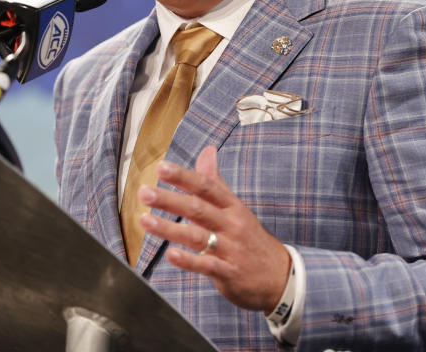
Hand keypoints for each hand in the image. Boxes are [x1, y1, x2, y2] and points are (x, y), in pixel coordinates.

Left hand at [138, 146, 290, 312]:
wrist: (280, 276)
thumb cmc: (250, 237)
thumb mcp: (236, 207)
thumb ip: (216, 181)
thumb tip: (207, 150)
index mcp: (232, 206)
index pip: (206, 187)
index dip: (183, 176)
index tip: (161, 167)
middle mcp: (230, 224)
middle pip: (198, 209)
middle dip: (169, 200)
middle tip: (145, 192)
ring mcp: (230, 249)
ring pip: (197, 236)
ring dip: (169, 228)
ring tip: (145, 221)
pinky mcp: (228, 273)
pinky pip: (206, 265)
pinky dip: (188, 260)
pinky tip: (171, 254)